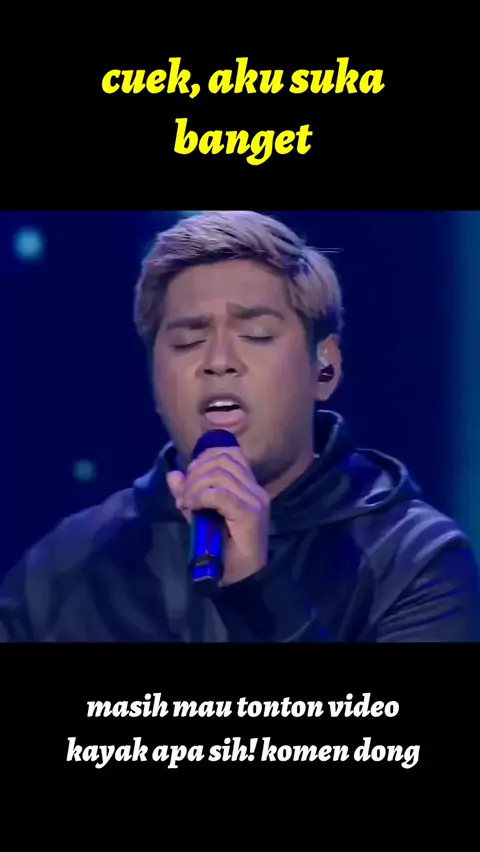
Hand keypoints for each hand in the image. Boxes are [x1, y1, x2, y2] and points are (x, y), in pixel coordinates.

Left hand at [166, 447, 269, 585]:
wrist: (241, 578)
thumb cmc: (224, 550)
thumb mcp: (201, 517)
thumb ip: (189, 494)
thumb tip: (172, 474)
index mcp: (248, 486)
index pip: (229, 453)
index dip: (204, 458)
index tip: (188, 476)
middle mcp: (255, 489)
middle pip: (222, 460)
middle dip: (195, 473)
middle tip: (183, 496)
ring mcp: (255, 500)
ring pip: (220, 474)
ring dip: (195, 485)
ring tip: (186, 503)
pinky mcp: (250, 513)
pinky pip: (220, 494)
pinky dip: (201, 496)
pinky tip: (192, 507)